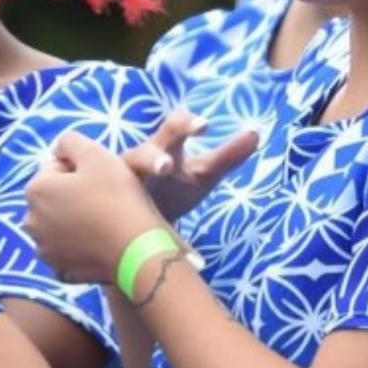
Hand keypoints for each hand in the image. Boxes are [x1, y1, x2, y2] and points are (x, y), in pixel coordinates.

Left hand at [26, 132, 164, 285]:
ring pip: (60, 223)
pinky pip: (68, 249)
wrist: (138, 248)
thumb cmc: (118, 196)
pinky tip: (100, 241)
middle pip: (55, 196)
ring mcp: (44, 249)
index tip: (104, 177)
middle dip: (73, 193)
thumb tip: (60, 146)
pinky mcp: (60, 269)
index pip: (56, 166)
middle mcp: (31, 221)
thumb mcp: (97, 154)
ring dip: (75, 218)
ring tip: (105, 219)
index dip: (82, 168)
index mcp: (36, 190)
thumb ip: (71, 141)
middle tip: (106, 196)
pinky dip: (80, 244)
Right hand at [123, 111, 259, 222]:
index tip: (205, 126)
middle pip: (142, 155)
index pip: (173, 127)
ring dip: (132, 199)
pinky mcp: (110, 216)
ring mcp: (118, 190)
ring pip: (118, 186)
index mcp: (162, 149)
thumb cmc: (173, 189)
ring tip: (149, 215)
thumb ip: (228, 156)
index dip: (186, 124)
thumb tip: (256, 134)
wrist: (137, 222)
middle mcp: (137, 165)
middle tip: (165, 167)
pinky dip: (126, 231)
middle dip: (153, 159)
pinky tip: (146, 243)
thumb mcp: (201, 173)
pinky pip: (115, 220)